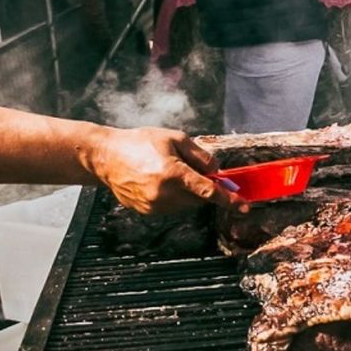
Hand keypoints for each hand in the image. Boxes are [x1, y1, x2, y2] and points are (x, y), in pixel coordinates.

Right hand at [87, 127, 246, 214]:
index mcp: (173, 174)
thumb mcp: (175, 138)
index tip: (244, 206)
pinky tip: (159, 180)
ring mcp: (154, 205)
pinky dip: (174, 196)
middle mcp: (164, 194)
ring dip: (188, 192)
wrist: (106, 156)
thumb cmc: (140, 142)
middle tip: (192, 168)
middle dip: (203, 186)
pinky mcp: (147, 211)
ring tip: (168, 170)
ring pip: (186, 204)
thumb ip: (200, 155)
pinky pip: (172, 207)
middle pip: (199, 198)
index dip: (228, 199)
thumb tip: (218, 171)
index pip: (208, 191)